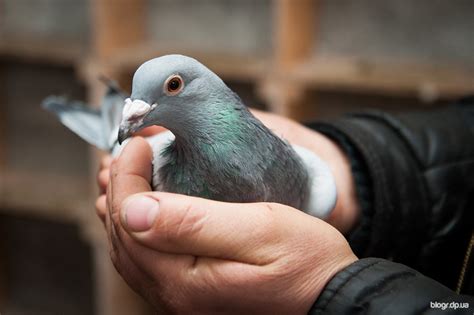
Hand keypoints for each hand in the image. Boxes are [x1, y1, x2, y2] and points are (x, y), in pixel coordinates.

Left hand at [104, 138, 357, 312]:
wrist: (328, 298)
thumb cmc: (305, 262)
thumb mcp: (260, 230)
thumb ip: (195, 223)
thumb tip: (134, 208)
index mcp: (185, 280)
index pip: (131, 219)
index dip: (128, 175)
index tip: (140, 143)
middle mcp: (174, 296)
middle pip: (123, 235)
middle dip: (120, 187)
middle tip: (130, 152)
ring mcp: (179, 299)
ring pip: (129, 250)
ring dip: (124, 207)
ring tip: (130, 173)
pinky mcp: (190, 295)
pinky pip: (147, 261)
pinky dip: (138, 228)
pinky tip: (146, 209)